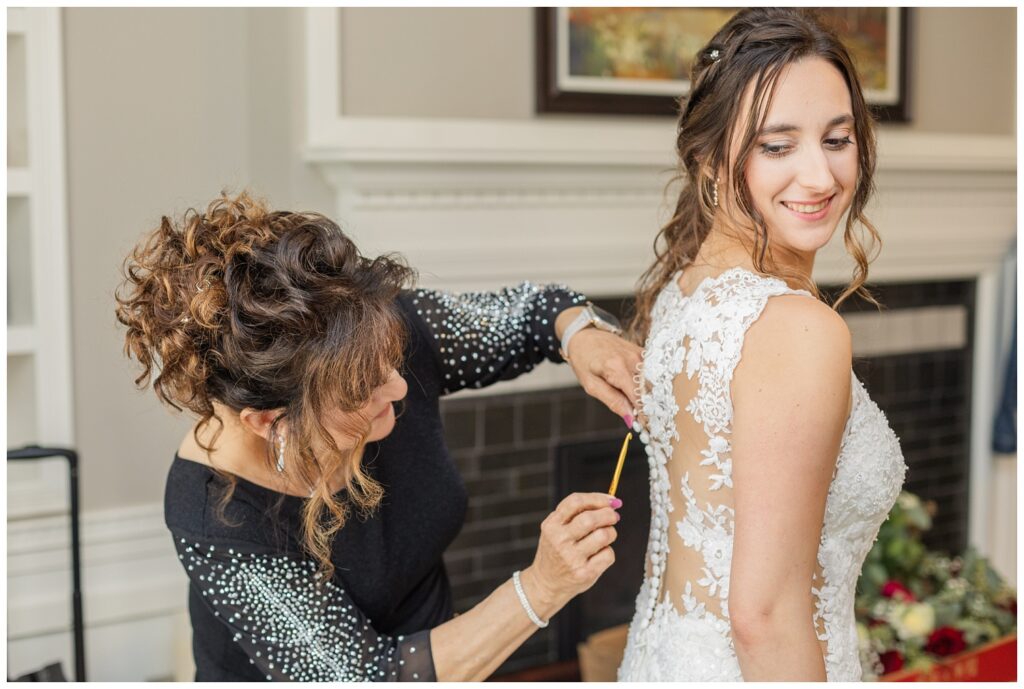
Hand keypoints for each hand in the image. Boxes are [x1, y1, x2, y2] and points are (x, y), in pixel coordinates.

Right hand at [524, 492, 619, 611]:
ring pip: (603, 535)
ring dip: (610, 532)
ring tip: (605, 536)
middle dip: (608, 514)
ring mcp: (572, 558)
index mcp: (551, 525)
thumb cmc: (556, 550)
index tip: (610, 500)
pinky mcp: (584, 573)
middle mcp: (559, 541)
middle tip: (613, 516)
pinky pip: (608, 554)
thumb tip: (612, 502)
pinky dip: (608, 551)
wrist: (546, 583)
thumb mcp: (555, 528)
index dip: (596, 498)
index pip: (575, 502)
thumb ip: (576, 513)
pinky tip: (599, 554)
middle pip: (590, 519)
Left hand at [565, 328, 642, 424]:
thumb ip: (612, 401)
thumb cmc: (583, 359)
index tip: (648, 429)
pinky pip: (651, 374)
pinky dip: (648, 386)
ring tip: (648, 412)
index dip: (645, 414)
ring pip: (652, 383)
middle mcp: (633, 360)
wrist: (585, 334)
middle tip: (650, 425)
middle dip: (650, 408)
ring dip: (650, 398)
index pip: (639, 397)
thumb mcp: (591, 385)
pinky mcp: (643, 353)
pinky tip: (645, 396)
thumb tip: (630, 419)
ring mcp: (640, 354)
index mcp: (617, 368)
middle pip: (649, 391)